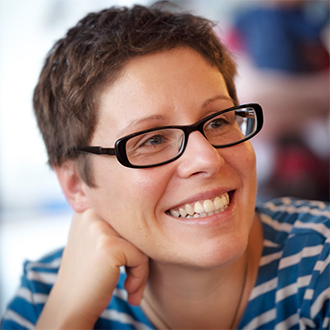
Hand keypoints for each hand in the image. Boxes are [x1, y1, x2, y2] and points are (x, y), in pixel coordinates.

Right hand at [36, 209, 148, 328]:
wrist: (69, 307)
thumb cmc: (88, 276)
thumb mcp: (94, 240)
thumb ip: (113, 224)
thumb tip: (146, 215)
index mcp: (88, 207)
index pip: (127, 218)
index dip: (132, 242)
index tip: (126, 265)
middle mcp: (91, 212)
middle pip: (134, 228)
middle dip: (138, 255)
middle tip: (132, 280)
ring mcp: (99, 227)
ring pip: (141, 241)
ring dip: (140, 267)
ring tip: (130, 286)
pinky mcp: (108, 245)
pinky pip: (141, 257)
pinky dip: (140, 276)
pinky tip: (128, 290)